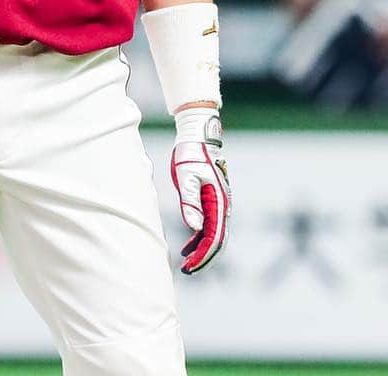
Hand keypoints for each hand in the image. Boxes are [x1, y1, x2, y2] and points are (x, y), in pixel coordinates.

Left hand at [171, 107, 230, 273]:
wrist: (197, 136)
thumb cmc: (192, 154)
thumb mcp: (187, 177)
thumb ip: (190, 202)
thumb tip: (194, 228)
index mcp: (218, 203)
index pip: (214, 238)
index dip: (203, 255)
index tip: (190, 267)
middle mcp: (221, 207)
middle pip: (215, 241)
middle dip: (203, 259)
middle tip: (187, 271)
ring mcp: (216, 205)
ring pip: (211, 235)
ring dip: (200, 250)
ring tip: (186, 264)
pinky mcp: (208, 201)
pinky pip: (205, 226)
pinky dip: (197, 238)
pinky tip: (186, 247)